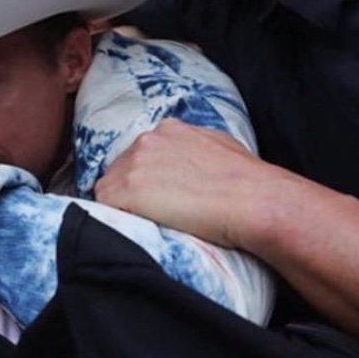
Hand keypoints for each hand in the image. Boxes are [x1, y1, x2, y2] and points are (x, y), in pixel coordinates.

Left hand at [95, 118, 300, 248]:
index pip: (140, 154)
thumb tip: (191, 161)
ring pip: (109, 187)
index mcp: (169, 129)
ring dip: (122, 205)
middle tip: (151, 213)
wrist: (254, 200)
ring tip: (147, 223)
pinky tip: (137, 228)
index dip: (145, 178)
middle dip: (130, 190)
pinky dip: (115, 218)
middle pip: (119, 168)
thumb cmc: (249, 181)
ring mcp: (134, 164)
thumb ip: (196, 148)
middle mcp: (147, 140)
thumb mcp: (221, 147)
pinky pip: (104, 206)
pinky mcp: (127, 190)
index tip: (156, 196)